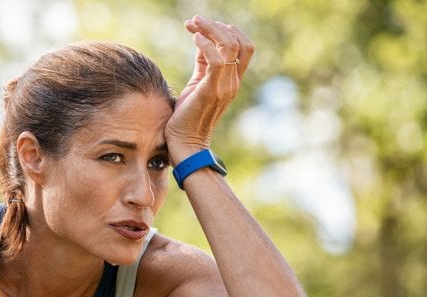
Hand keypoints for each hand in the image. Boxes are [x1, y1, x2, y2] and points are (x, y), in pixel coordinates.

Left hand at [165, 16, 254, 163]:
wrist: (185, 145)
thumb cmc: (186, 118)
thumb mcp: (196, 85)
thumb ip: (203, 66)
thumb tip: (200, 42)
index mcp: (231, 82)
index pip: (242, 48)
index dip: (226, 31)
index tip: (202, 25)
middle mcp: (233, 83)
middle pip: (241, 42)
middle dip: (218, 26)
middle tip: (196, 20)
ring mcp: (225, 86)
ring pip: (230, 45)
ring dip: (211, 29)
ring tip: (193, 23)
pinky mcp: (212, 90)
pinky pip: (217, 59)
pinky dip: (206, 44)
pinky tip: (194, 38)